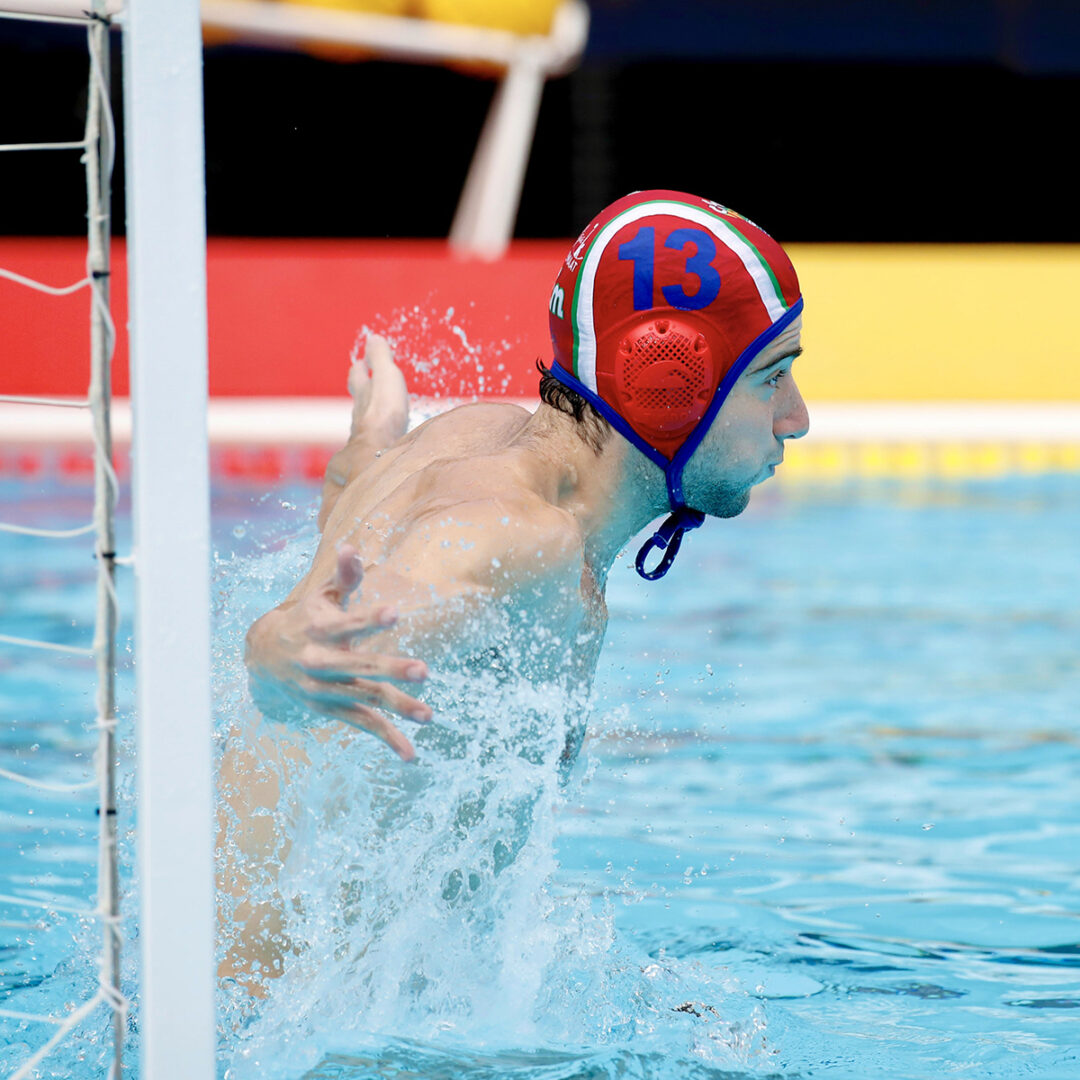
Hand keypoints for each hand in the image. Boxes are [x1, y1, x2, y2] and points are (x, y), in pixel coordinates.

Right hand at [245, 545, 431, 760]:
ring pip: (364, 699)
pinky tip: (410, 754)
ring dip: (396, 707)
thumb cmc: (304, 618)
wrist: (262, 660)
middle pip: (358, 665)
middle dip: (391, 668)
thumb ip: (343, 575)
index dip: (369, 619)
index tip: (395, 613)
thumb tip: (351, 547)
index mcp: (318, 629)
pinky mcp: (329, 710)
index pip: (346, 623)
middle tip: (424, 671)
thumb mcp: (320, 595)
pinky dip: (385, 738)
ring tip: (429, 715)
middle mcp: (319, 662)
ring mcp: (324, 690)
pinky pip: (359, 725)